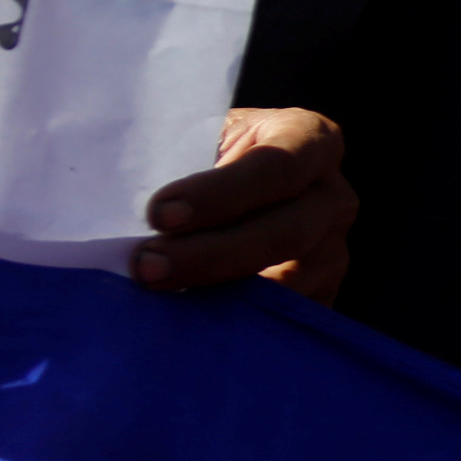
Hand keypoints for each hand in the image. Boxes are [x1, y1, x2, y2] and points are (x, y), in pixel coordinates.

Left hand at [135, 108, 356, 301]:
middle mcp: (333, 196)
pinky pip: (285, 316)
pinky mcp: (324, 294)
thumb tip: (125, 207)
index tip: (159, 214)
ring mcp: (335, 250)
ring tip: (159, 297)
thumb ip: (181, 160)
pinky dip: (236, 322)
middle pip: (286, 232)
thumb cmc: (206, 157)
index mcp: (309, 138)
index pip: (276, 167)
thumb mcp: (200, 139)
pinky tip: (189, 322)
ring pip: (288, 282)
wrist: (235, 190)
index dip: (218, 194)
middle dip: (212, 254)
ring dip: (219, 294)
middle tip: (147, 267)